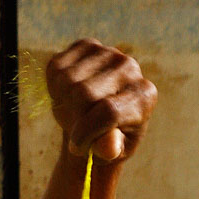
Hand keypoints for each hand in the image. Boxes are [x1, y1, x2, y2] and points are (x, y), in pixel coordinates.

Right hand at [46, 38, 156, 161]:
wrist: (102, 116)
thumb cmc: (111, 140)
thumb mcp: (115, 152)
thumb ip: (112, 150)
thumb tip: (109, 147)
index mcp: (144, 96)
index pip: (109, 111)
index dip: (86, 132)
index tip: (77, 148)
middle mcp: (130, 68)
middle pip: (84, 95)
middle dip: (74, 120)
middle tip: (77, 133)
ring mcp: (108, 52)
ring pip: (67, 80)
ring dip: (63, 104)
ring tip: (74, 116)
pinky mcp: (86, 46)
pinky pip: (56, 68)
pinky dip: (54, 89)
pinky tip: (68, 97)